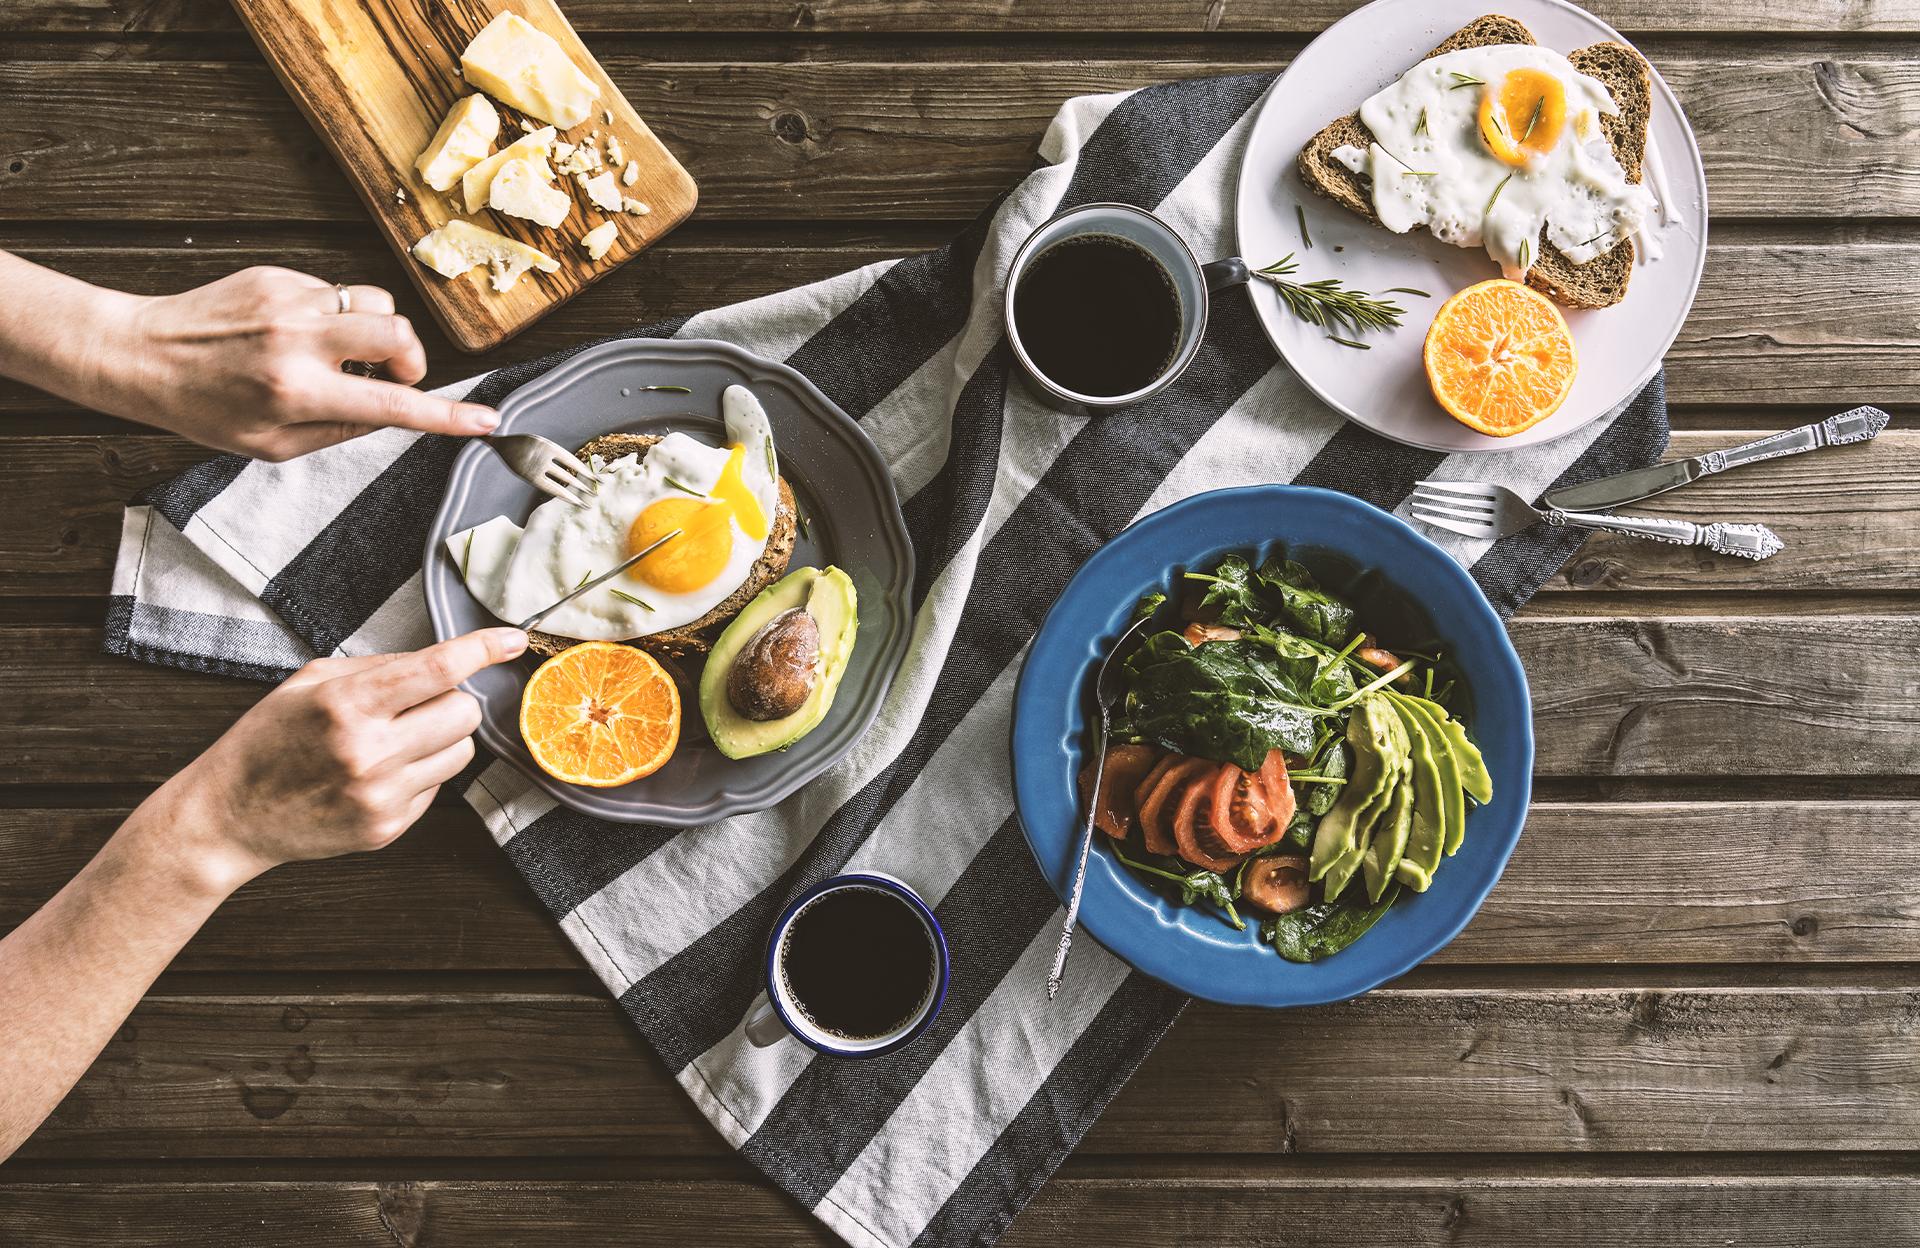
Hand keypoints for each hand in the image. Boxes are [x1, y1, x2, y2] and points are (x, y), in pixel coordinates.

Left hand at [105, 266, 497, 458]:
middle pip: (398, 332)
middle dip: (412, 357)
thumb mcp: (273, 445)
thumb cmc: (205, 409)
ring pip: (373, 303)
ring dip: (374, 331)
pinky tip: (296, 333)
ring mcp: (288, 302)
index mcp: (297, 393)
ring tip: (342, 353)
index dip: (448, 416)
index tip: (486, 421)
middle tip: (393, 376)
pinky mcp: (277, 277)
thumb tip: (391, 412)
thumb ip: (339, 431)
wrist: (143, 354)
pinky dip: (332, 316)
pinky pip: (334, 293)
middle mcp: (298, 342)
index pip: (393, 406)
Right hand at [153, 627, 526, 892]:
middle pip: (464, 713)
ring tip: (396, 739)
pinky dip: (420, 772)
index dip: (483, 649)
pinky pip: (438, 787)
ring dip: (442, 738)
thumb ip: (381, 668)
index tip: (512, 640)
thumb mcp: (311, 683)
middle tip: (418, 702)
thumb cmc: (269, 738)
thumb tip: (446, 662)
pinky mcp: (387, 828)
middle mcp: (369, 752)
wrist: (230, 815)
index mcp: (347, 705)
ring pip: (462, 753)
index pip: (437, 670)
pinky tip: (378, 772)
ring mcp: (381, 796)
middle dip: (453, 700)